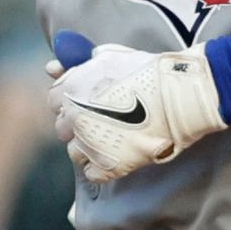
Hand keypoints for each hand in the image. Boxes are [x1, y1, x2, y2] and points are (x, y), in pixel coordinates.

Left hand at [48, 40, 222, 179]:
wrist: (179, 94)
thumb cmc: (147, 71)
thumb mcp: (109, 56)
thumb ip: (77, 62)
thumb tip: (51, 68)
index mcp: (71, 90)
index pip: (54, 102)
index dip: (72, 103)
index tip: (89, 103)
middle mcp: (74, 117)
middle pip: (62, 129)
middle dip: (78, 126)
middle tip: (104, 120)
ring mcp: (89, 143)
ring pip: (75, 153)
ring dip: (89, 148)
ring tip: (113, 138)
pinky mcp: (108, 164)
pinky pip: (91, 173)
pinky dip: (101, 168)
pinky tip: (117, 155)